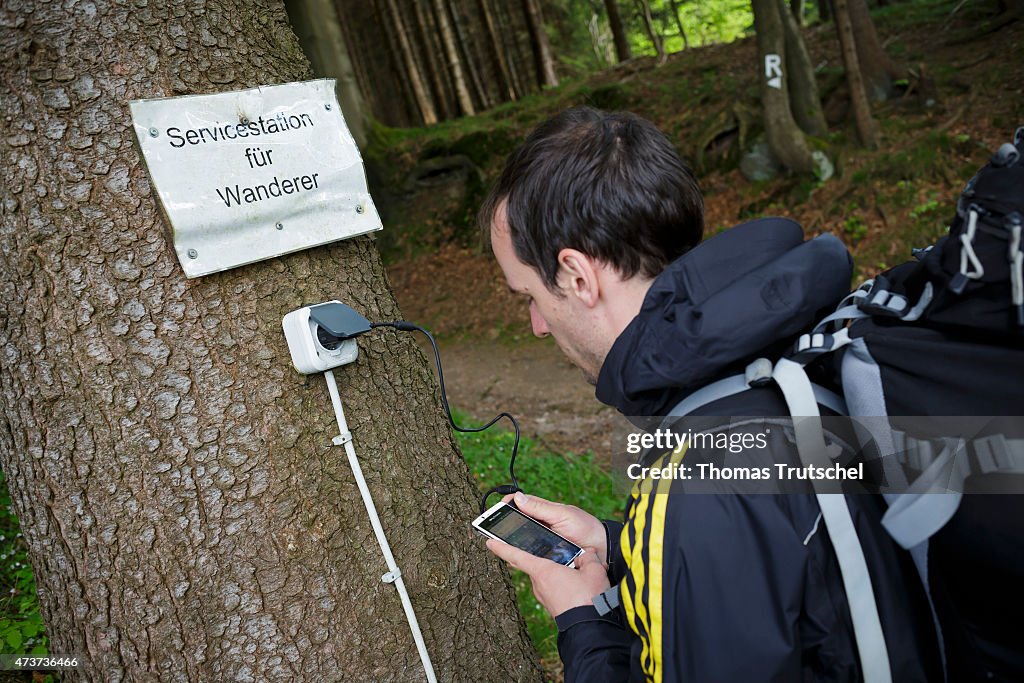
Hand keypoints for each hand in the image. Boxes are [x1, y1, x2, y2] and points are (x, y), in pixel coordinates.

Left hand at [486, 539, 610, 616]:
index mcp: (543, 571)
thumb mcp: (593, 570)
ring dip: (560, 573)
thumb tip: (587, 555)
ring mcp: (544, 597)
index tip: (489, 542)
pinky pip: (555, 589)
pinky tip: (579, 587)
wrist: (591, 629)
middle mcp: (539, 584)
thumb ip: (588, 558)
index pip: (517, 556)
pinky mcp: (552, 607)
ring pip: (549, 578)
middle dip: (550, 559)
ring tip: (581, 573)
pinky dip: (563, 585)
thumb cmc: (588, 598)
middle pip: (539, 565)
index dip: (502, 548)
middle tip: (564, 555)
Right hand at [504, 491, 608, 565]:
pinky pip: (531, 558)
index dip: (508, 505)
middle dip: (505, 528)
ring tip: (499, 545)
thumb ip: (540, 507)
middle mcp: (542, 527)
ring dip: (512, 544)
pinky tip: (514, 559)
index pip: (521, 505)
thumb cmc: (585, 528)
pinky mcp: (547, 558)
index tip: (496, 508)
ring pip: (522, 544)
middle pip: (518, 526)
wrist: (603, 550)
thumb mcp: (563, 514)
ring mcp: (543, 543)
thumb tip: (518, 497)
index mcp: (545, 512)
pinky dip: (523, 558)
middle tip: (492, 530)